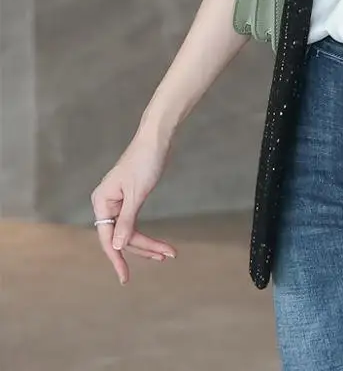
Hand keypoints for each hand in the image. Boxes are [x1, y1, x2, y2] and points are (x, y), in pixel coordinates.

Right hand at [90, 130, 175, 284]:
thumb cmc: (145, 161)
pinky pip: (134, 222)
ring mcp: (118, 202)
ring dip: (147, 242)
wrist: (157, 137)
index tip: (125, 278)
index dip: (117, 258)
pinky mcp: (130, 198)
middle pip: (121, 236)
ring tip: (167, 253)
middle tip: (165, 256)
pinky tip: (156, 243)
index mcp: (101, 201)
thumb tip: (117, 246)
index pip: (107, 238)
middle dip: (143, 248)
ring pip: (130, 231)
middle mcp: (106, 203)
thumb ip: (126, 221)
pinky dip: (146, 232)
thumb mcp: (137, 193)